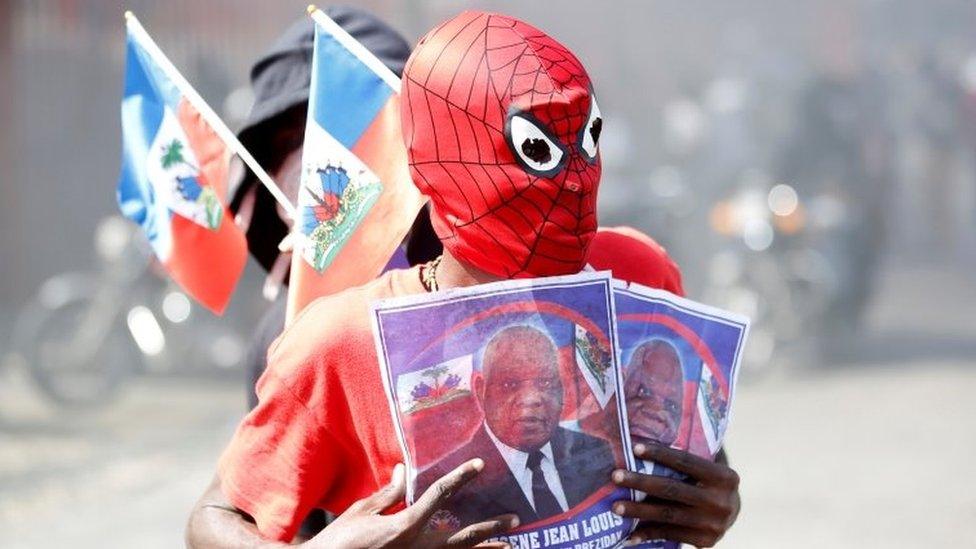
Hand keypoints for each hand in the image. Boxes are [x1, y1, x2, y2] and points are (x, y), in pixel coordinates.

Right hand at [303, 460, 518, 548]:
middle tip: (515, 519)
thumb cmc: (341, 541)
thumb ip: (389, 492)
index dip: (461, 477)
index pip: (440, 495)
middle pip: (463, 537)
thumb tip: (404, 470)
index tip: (479, 465)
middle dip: (491, 527)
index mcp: (406, 526)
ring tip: (508, 546)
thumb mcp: (364, 511)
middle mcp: (418, 547)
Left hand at [610, 443, 739, 547]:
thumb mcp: (710, 468)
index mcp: (724, 477)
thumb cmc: (710, 482)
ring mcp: (713, 523)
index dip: (660, 454)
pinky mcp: (704, 541)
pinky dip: (647, 533)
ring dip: (638, 511)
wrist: (733, 515)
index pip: (686, 462)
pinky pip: (670, 534)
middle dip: (641, 482)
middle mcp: (720, 501)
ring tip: (616, 506)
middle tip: (616, 476)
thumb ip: (689, 460)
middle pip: (672, 489)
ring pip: (668, 514)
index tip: (635, 448)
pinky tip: (629, 534)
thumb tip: (647, 442)